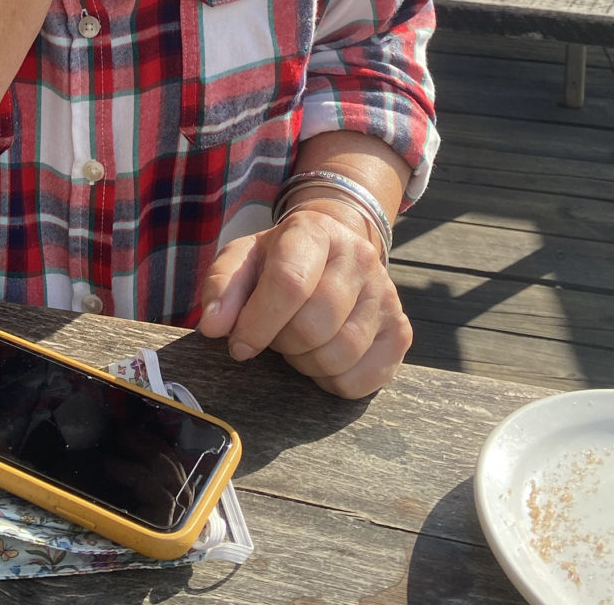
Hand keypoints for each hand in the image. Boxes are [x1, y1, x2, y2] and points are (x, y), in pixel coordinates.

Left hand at [196, 203, 411, 397]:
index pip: (289, 283)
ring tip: (297, 342)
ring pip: (338, 356)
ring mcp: (386, 294)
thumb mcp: (244, 259)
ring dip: (305, 362)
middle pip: (313, 326)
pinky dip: (332, 381)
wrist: (333, 250)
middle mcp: (360, 257)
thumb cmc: (281, 259)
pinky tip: (323, 356)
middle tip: (274, 334)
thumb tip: (213, 326)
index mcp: (317, 231)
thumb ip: (221, 286)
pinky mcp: (400, 330)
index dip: (257, 323)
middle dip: (281, 342)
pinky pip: (362, 381)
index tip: (239, 344)